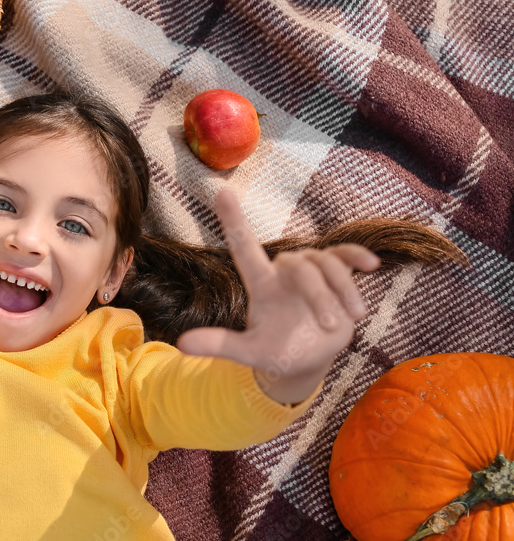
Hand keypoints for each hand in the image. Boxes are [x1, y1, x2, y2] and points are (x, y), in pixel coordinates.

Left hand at [175, 189, 380, 403]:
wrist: (306, 359)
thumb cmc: (274, 351)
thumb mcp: (248, 351)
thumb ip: (219, 344)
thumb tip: (181, 345)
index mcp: (261, 284)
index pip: (244, 246)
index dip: (233, 219)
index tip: (221, 192)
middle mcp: (285, 271)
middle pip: (301, 265)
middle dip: (319, 295)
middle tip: (332, 326)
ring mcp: (312, 272)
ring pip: (327, 262)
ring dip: (342, 290)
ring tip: (353, 318)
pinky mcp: (336, 276)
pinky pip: (346, 256)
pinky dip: (358, 257)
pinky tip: (370, 264)